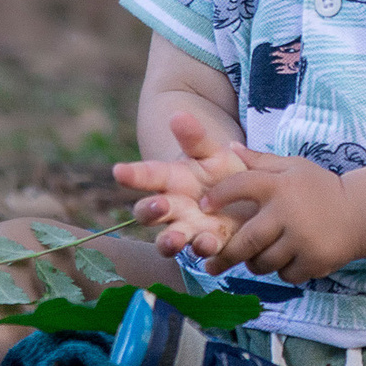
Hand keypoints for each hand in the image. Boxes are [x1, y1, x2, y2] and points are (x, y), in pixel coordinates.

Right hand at [115, 113, 252, 258]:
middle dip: (150, 211)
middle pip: (149, 213)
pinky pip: (201, 251)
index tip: (118, 170)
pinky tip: (210, 243)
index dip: (131, 174)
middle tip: (159, 204)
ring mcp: (188, 228)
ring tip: (176, 238)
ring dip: (170, 241)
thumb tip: (178, 115)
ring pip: (168, 240)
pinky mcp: (210, 244)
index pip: (145, 176)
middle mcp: (172, 208)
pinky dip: (204, 248)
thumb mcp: (211, 152)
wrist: (247, 196)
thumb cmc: (221, 171)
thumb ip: (195, 138)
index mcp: (169, 180)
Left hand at [197, 155, 365, 283]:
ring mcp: (302, 239)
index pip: (239, 187)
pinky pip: (284, 274)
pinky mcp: (314, 261)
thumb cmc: (320, 188)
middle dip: (226, 255)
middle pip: (246, 241)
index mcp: (280, 185)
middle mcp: (288, 212)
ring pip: (263, 262)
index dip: (218, 196)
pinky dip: (282, 271)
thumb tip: (230, 148)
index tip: (203, 207)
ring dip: (256, 262)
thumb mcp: (293, 167)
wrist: (361, 212)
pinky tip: (290, 259)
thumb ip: (261, 161)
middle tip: (212, 263)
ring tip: (259, 257)